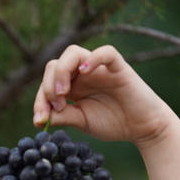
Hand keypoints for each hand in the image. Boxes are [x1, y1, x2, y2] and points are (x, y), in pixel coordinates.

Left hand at [33, 44, 174, 148]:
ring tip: (63, 92)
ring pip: (73, 53)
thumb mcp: (82, 121)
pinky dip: (94, 58)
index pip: (47, 83)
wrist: (141, 127)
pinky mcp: (117, 66)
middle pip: (54, 65)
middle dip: (47, 86)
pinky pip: (106, 52)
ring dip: (62, 71)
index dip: (39, 100)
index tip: (40, 120)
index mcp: (71, 86)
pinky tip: (85, 71)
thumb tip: (41, 118)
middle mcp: (81, 73)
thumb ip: (63, 117)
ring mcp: (98, 67)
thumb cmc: (112, 122)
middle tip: (56, 106)